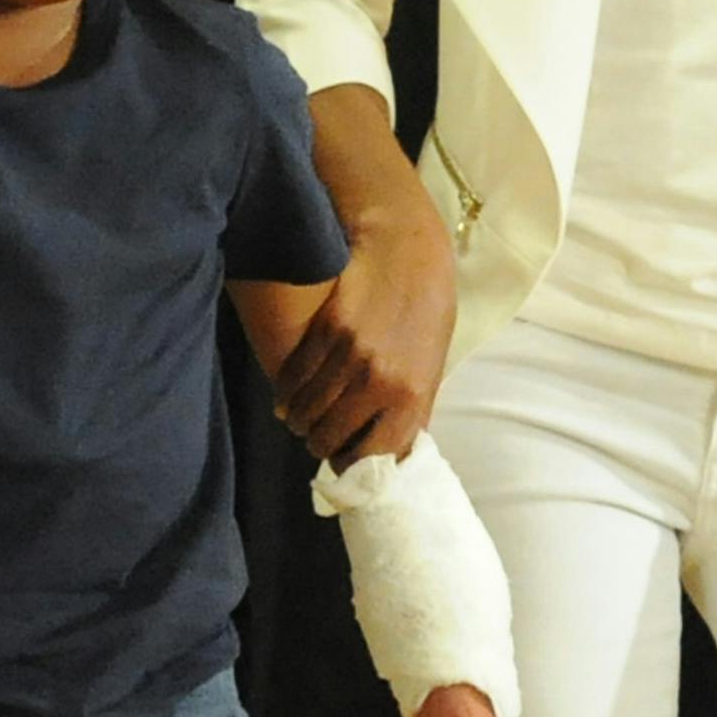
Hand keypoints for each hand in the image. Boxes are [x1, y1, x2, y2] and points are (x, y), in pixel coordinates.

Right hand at [271, 201, 454, 464]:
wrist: (409, 250)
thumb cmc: (427, 311)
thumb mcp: (431, 366)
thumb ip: (414, 410)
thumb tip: (395, 455)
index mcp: (411, 398)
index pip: (373, 457)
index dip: (352, 466)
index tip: (342, 462)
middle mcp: (380, 382)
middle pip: (330, 437)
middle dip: (318, 443)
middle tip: (314, 437)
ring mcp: (350, 356)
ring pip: (306, 410)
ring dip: (297, 420)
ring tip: (297, 418)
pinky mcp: (325, 330)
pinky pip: (294, 376)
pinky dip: (285, 392)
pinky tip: (285, 396)